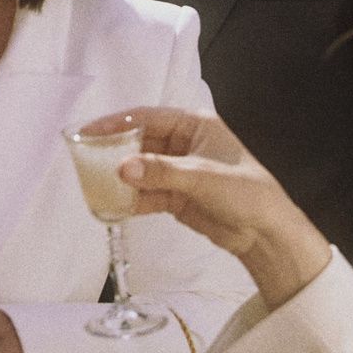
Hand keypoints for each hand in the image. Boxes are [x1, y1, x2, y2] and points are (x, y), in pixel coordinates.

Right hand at [90, 107, 332, 308]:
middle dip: (114, 150)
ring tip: (93, 183)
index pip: (147, 118)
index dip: (116, 123)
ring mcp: (179, 171)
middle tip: (85, 158)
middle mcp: (184, 144)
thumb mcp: (202, 177)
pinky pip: (147, 193)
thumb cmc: (246, 193)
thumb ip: (159, 172)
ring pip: (141, 169)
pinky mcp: (177, 196)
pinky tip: (115, 205)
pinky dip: (132, 199)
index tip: (88, 131)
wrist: (267, 234)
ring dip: (121, 177)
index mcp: (194, 125)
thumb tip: (121, 168)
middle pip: (140, 142)